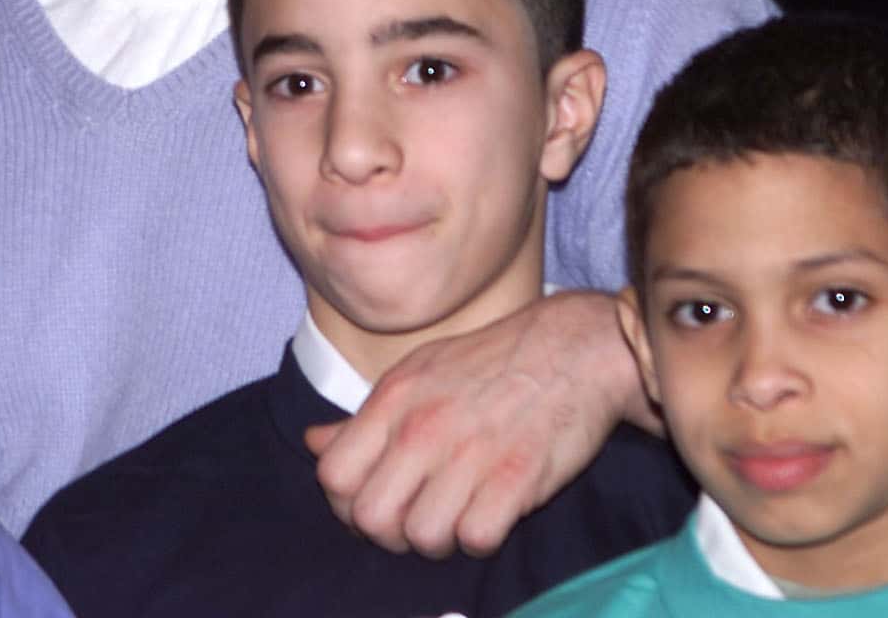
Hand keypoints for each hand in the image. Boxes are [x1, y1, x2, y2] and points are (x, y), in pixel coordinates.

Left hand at [305, 290, 651, 557]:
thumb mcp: (417, 372)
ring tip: (458, 515)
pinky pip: (476, 539)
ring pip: (422, 537)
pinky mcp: (516, 478)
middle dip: (390, 533)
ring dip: (439, 540)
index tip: (376, 503)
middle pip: (370, 518)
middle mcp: (423, 427)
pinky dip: (482, 538)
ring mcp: (469, 453)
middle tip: (418, 518)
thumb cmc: (492, 362)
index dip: (346, 504)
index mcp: (394, 400)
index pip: (333, 476)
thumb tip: (313, 444)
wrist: (574, 347)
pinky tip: (492, 514)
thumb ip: (365, 418)